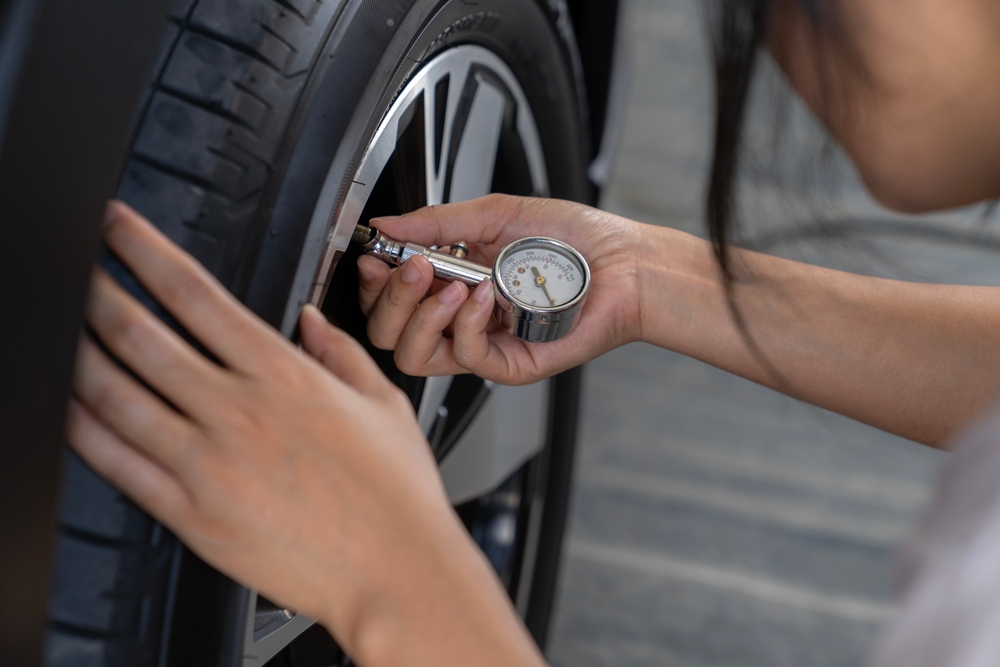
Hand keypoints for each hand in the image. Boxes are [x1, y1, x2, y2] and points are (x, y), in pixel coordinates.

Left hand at [67, 202, 543, 665]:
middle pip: (141, 334)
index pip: (195, 293)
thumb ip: (340, 352)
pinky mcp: (191, 513)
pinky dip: (82, 429)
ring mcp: (207, 463)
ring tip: (58, 325)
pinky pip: (118, 463)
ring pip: (115, 393)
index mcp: (284, 375)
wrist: (396, 569)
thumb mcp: (383, 403)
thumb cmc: (395, 493)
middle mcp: (238, 410)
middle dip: (96, 289)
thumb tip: (310, 321)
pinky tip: (66, 405)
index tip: (118, 228)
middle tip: (74, 265)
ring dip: (77, 350)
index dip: (144, 250)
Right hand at [358, 194, 643, 384]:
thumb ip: (438, 222)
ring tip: (449, 283)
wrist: (624, 262)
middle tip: (410, 267)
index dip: (372, 283)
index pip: (388, 299)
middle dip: (388, 298)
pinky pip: (466, 356)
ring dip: (420, 316)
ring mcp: (483, 344)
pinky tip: (484, 296)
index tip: (374, 256)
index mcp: (451, 282)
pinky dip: (466, 323)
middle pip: (389, 333)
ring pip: (415, 356)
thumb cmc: (573, 240)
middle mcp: (460, 318)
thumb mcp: (496, 215)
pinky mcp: (509, 364)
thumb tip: (387, 224)